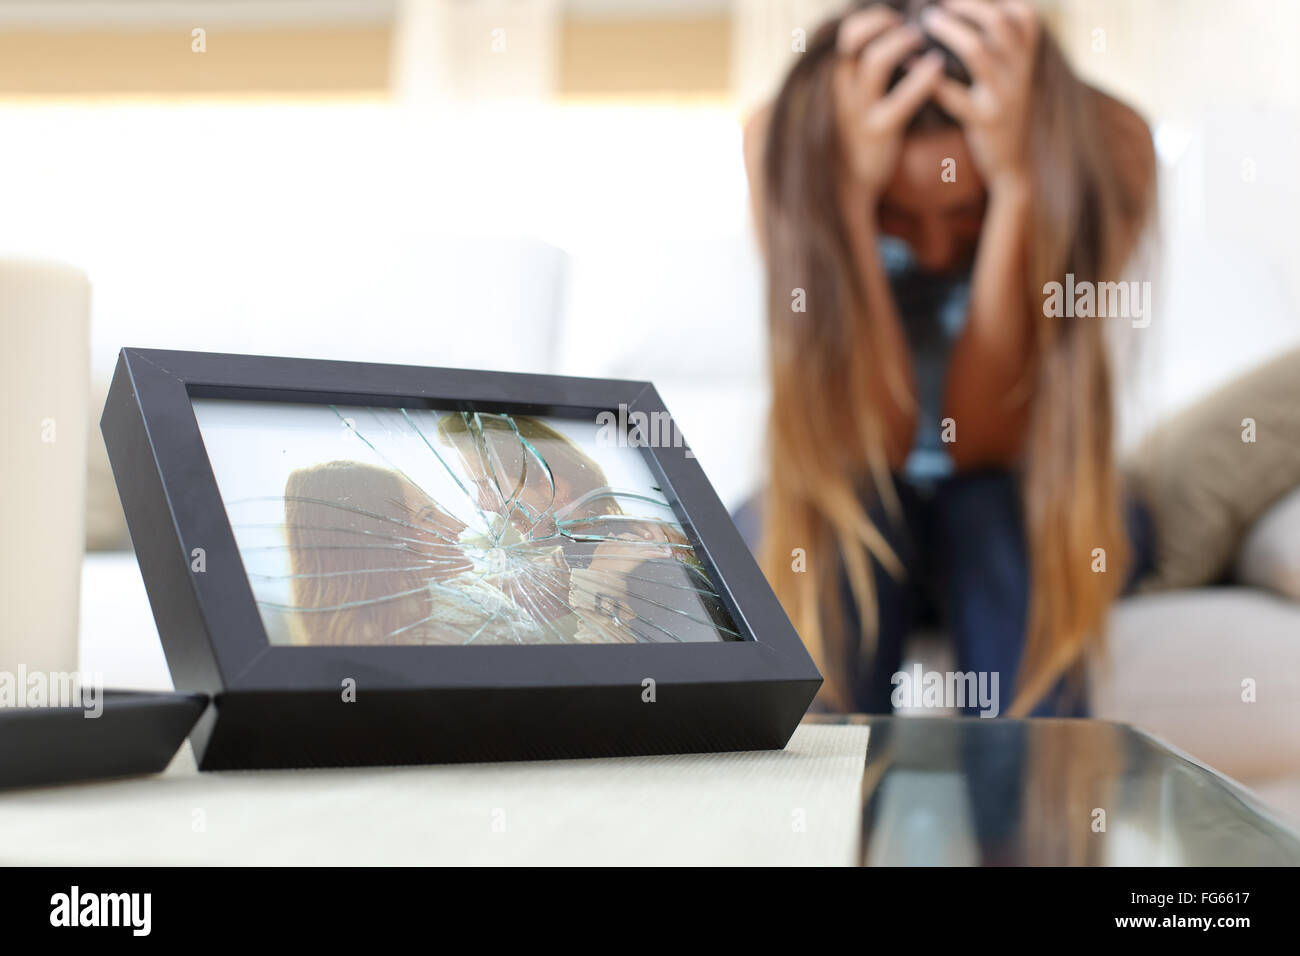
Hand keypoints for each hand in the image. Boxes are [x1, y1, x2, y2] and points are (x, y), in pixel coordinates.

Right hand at [834, 6, 946, 197]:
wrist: (851, 179)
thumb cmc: (863, 129)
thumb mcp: (857, 96)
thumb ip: (868, 68)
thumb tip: (896, 36)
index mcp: (841, 78)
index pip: (848, 34)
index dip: (872, 18)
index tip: (896, 16)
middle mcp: (845, 90)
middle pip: (854, 39)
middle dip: (883, 22)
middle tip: (910, 24)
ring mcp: (860, 110)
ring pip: (874, 63)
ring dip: (901, 43)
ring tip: (921, 39)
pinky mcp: (879, 130)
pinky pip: (899, 100)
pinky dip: (920, 80)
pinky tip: (937, 67)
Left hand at [923, 0, 1039, 191]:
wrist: (1012, 162)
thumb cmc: (1003, 112)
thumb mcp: (1013, 77)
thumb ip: (1004, 48)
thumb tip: (974, 12)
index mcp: (1027, 59)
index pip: (1021, 14)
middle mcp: (1020, 72)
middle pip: (998, 22)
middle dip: (966, 5)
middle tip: (936, 7)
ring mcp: (1004, 96)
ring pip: (978, 50)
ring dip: (948, 31)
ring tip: (927, 21)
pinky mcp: (984, 119)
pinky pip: (953, 93)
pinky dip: (928, 76)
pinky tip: (909, 63)